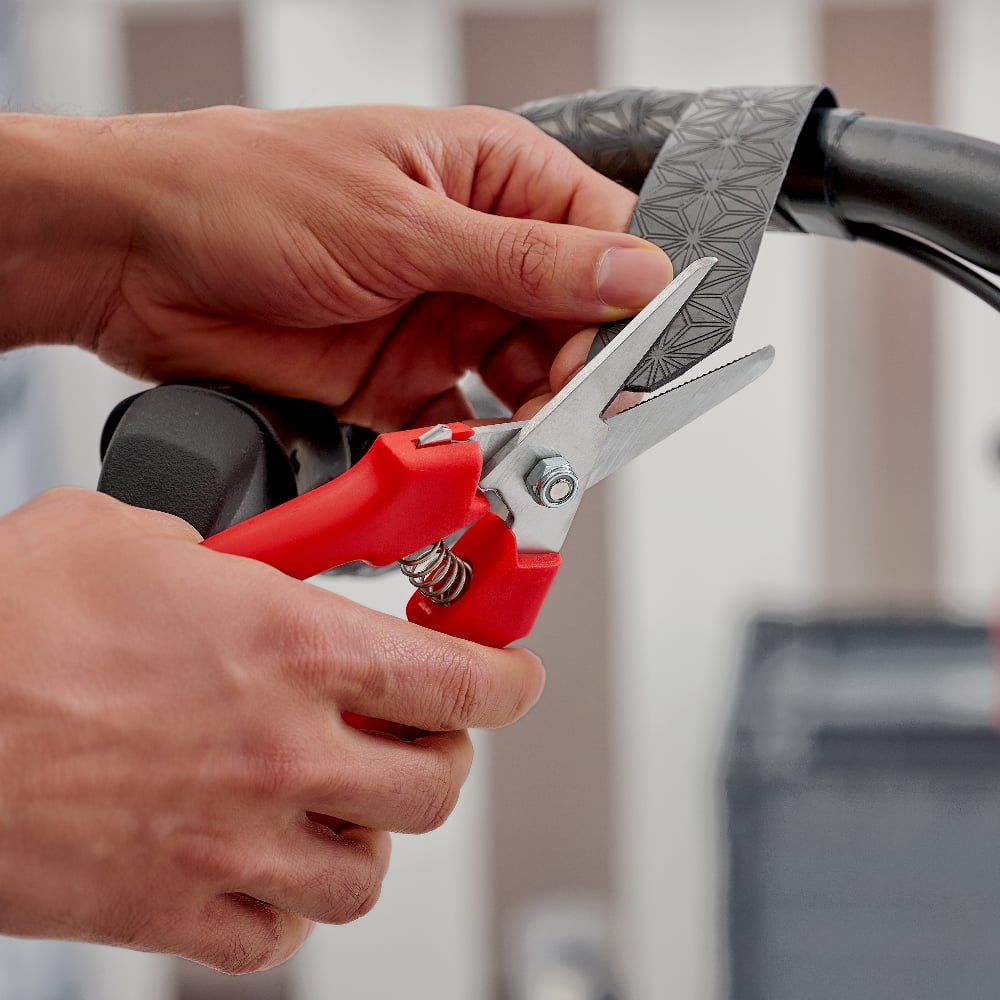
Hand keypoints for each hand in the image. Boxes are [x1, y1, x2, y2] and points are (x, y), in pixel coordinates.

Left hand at [0, 105, 670, 427]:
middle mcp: (476, 250)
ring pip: (526, 380)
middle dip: (581, 373)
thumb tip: (634, 273)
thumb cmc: (249, 192)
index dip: (629, 300)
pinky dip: (475, 444)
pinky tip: (472, 450)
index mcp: (492, 177)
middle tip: (574, 412)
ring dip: (532, 416)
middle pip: (573, 322)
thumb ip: (524, 261)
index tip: (630, 357)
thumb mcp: (401, 223)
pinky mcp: (401, 378)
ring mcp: (440, 317)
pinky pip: (466, 422)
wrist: (138, 258)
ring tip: (526, 439)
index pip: (603, 238)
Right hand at [0, 489, 543, 972]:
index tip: (512, 675)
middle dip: (438, 755)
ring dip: (369, 833)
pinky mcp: (173, 907)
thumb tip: (245, 566)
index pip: (463, 679)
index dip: (508, 677)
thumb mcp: (137, 538)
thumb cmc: (10, 625)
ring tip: (339, 797)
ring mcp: (234, 838)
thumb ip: (226, 556)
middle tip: (412, 731)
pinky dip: (289, 905)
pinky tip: (263, 859)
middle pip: (435, 785)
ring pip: (369, 872)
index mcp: (292, 646)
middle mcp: (281, 750)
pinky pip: (278, 935)